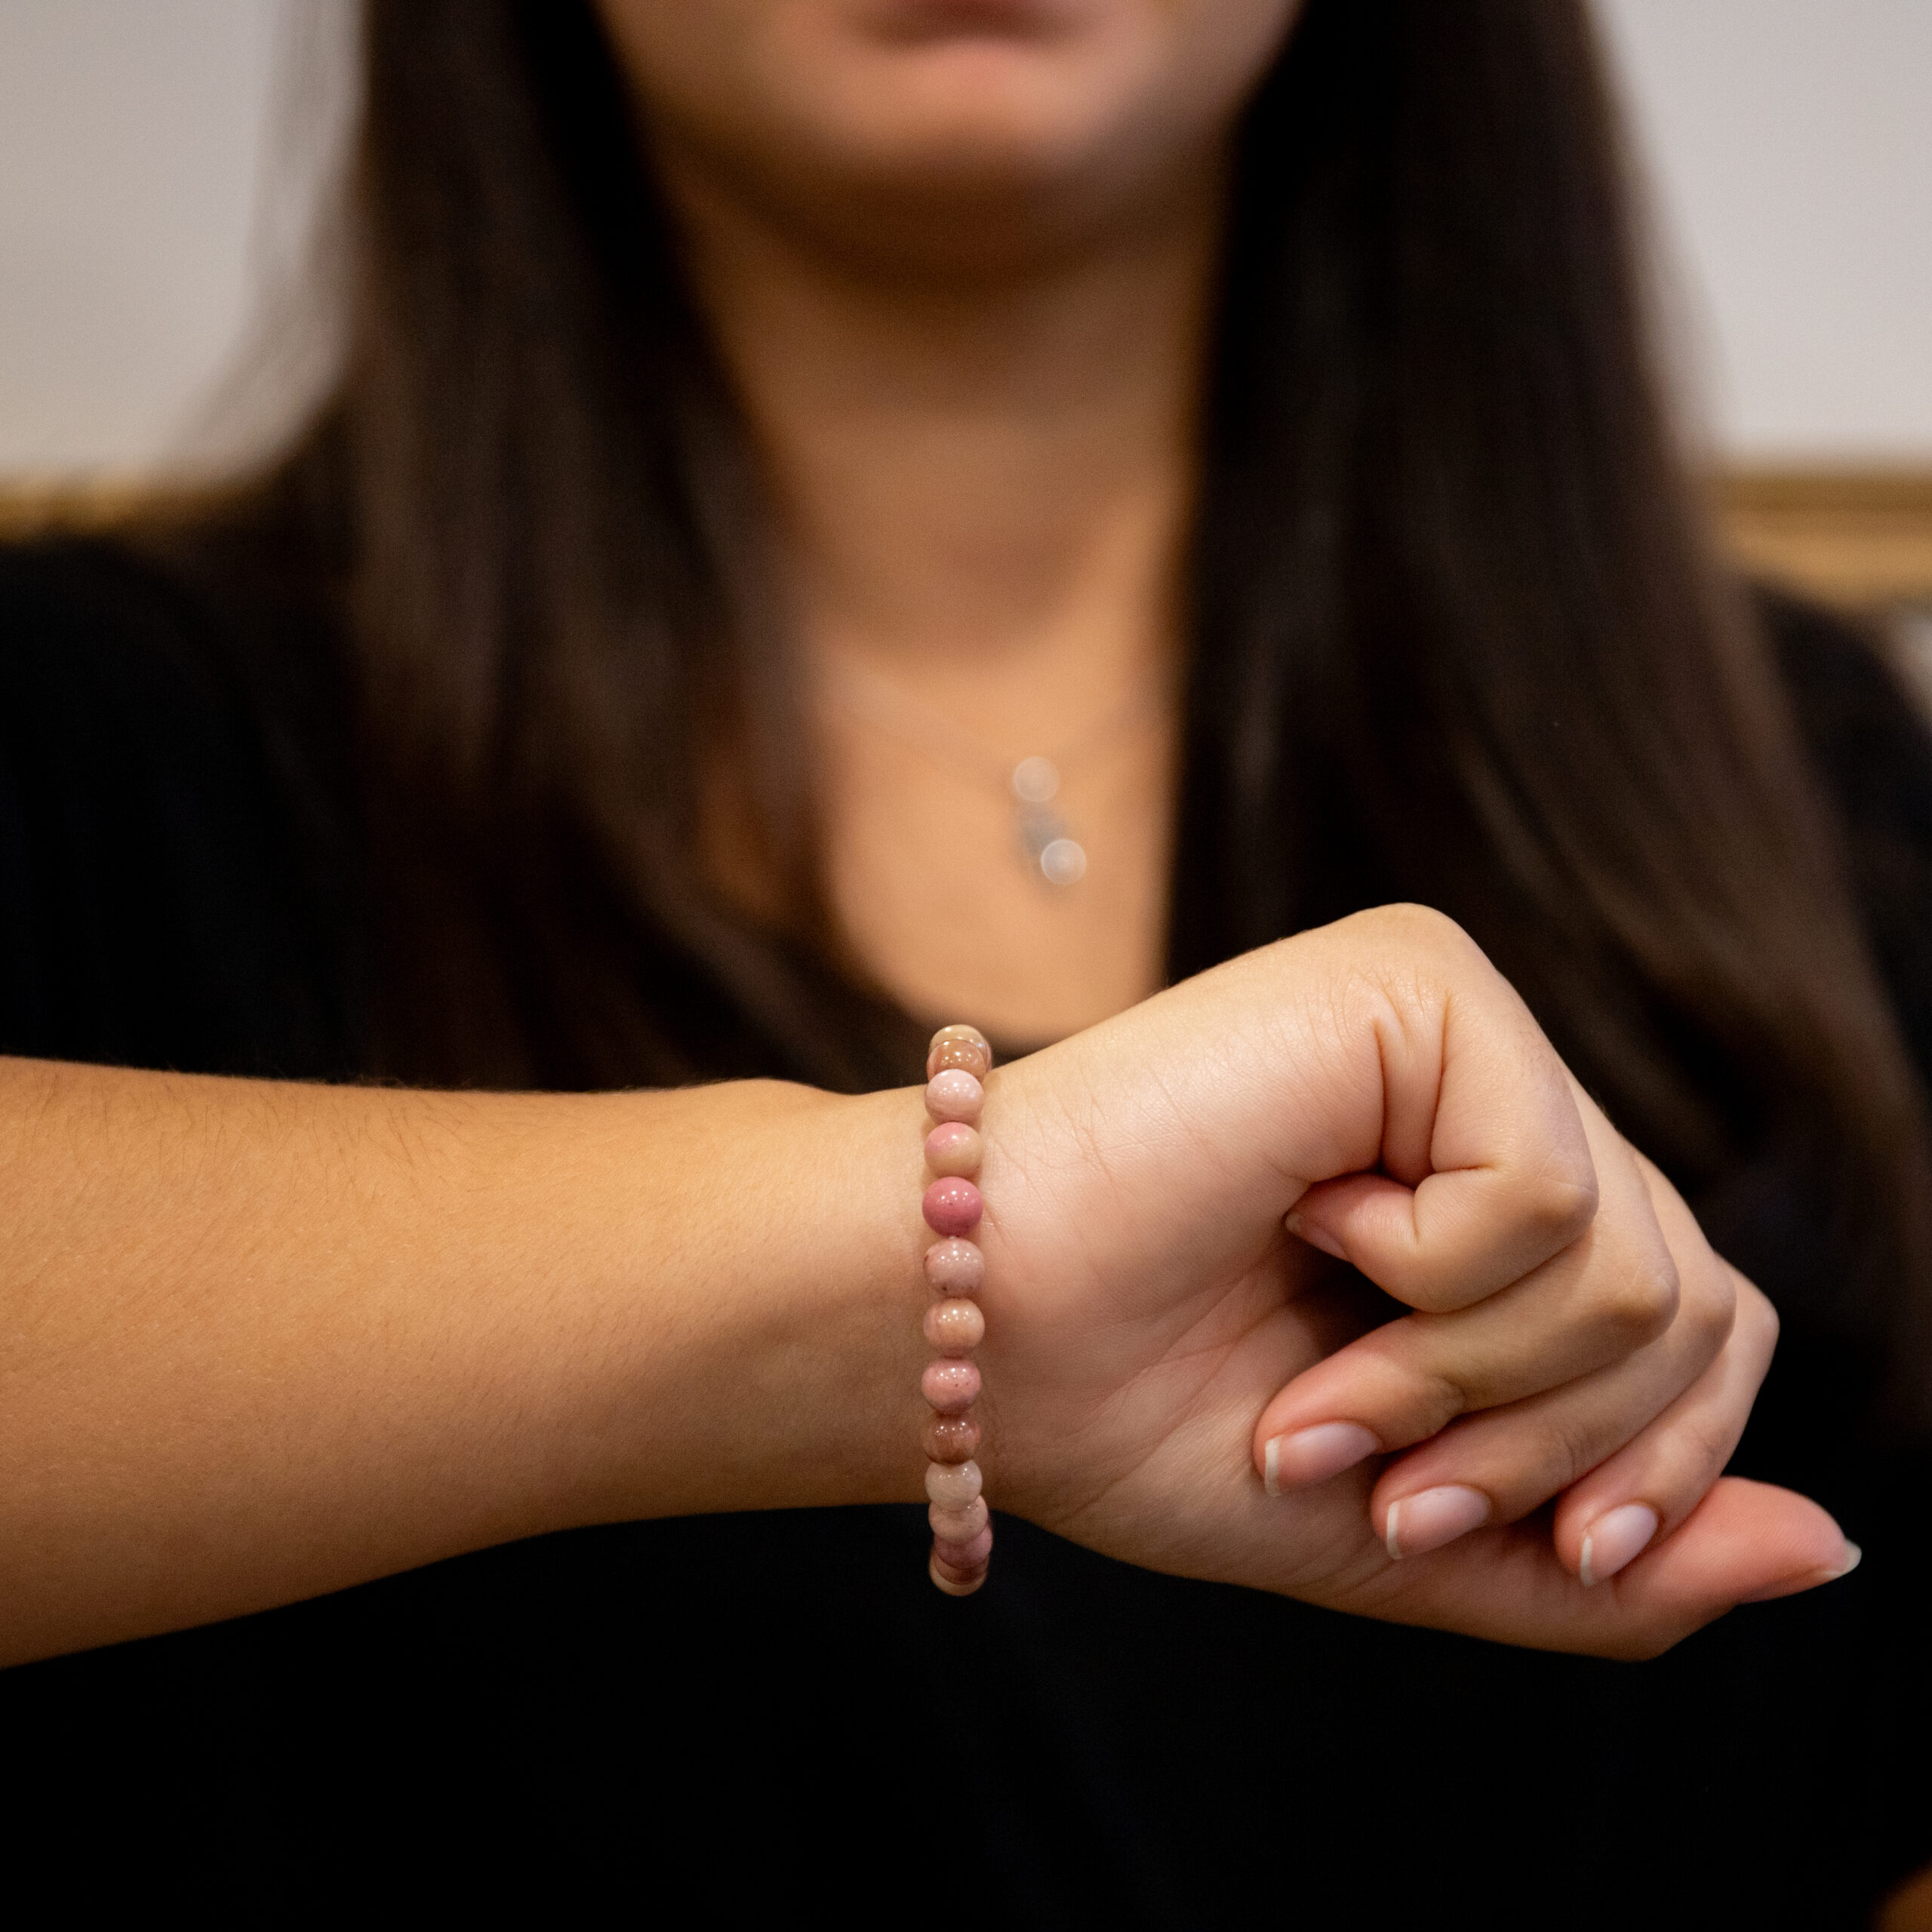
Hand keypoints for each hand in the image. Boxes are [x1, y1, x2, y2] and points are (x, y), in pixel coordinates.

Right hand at [973, 905, 1850, 1657]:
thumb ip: (1615, 1558)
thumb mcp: (1413, 1524)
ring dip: (1457, 1386)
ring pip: (1637, 1270)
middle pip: (1697, 1307)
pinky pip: (1545, 1197)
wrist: (970, 1324)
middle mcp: (1495, 1086)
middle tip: (1364, 1467)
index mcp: (1490, 1189)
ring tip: (1309, 1378)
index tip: (1522, 1544)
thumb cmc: (1140, 1408)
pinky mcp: (1416, 984)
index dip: (1647, 1469)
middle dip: (1544, 1451)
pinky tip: (1300, 1229)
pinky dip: (1428, 1287)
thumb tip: (1834, 1547)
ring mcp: (1462, 1021)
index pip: (1701, 1326)